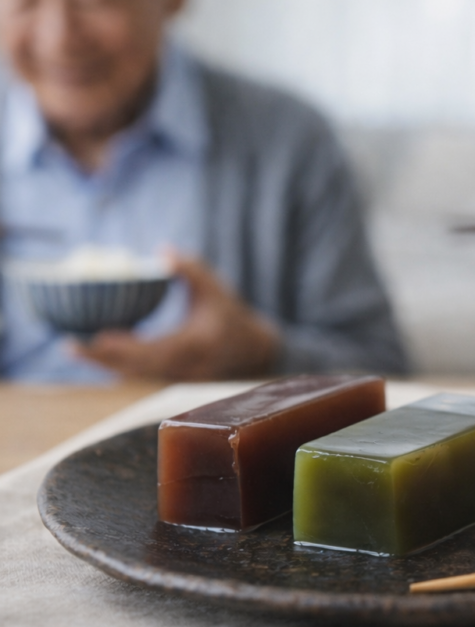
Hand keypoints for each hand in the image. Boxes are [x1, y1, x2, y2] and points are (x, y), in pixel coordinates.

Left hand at [72, 252, 282, 380]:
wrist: (251, 347)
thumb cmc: (229, 313)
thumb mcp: (215, 287)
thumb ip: (191, 268)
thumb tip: (163, 249)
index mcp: (196, 343)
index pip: (155, 350)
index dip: (126, 347)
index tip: (98, 337)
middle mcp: (185, 365)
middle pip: (136, 368)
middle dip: (102, 359)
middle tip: (70, 346)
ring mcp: (177, 375)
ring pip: (135, 374)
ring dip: (104, 364)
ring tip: (75, 350)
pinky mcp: (171, 377)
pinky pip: (139, 373)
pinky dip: (116, 365)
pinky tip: (95, 353)